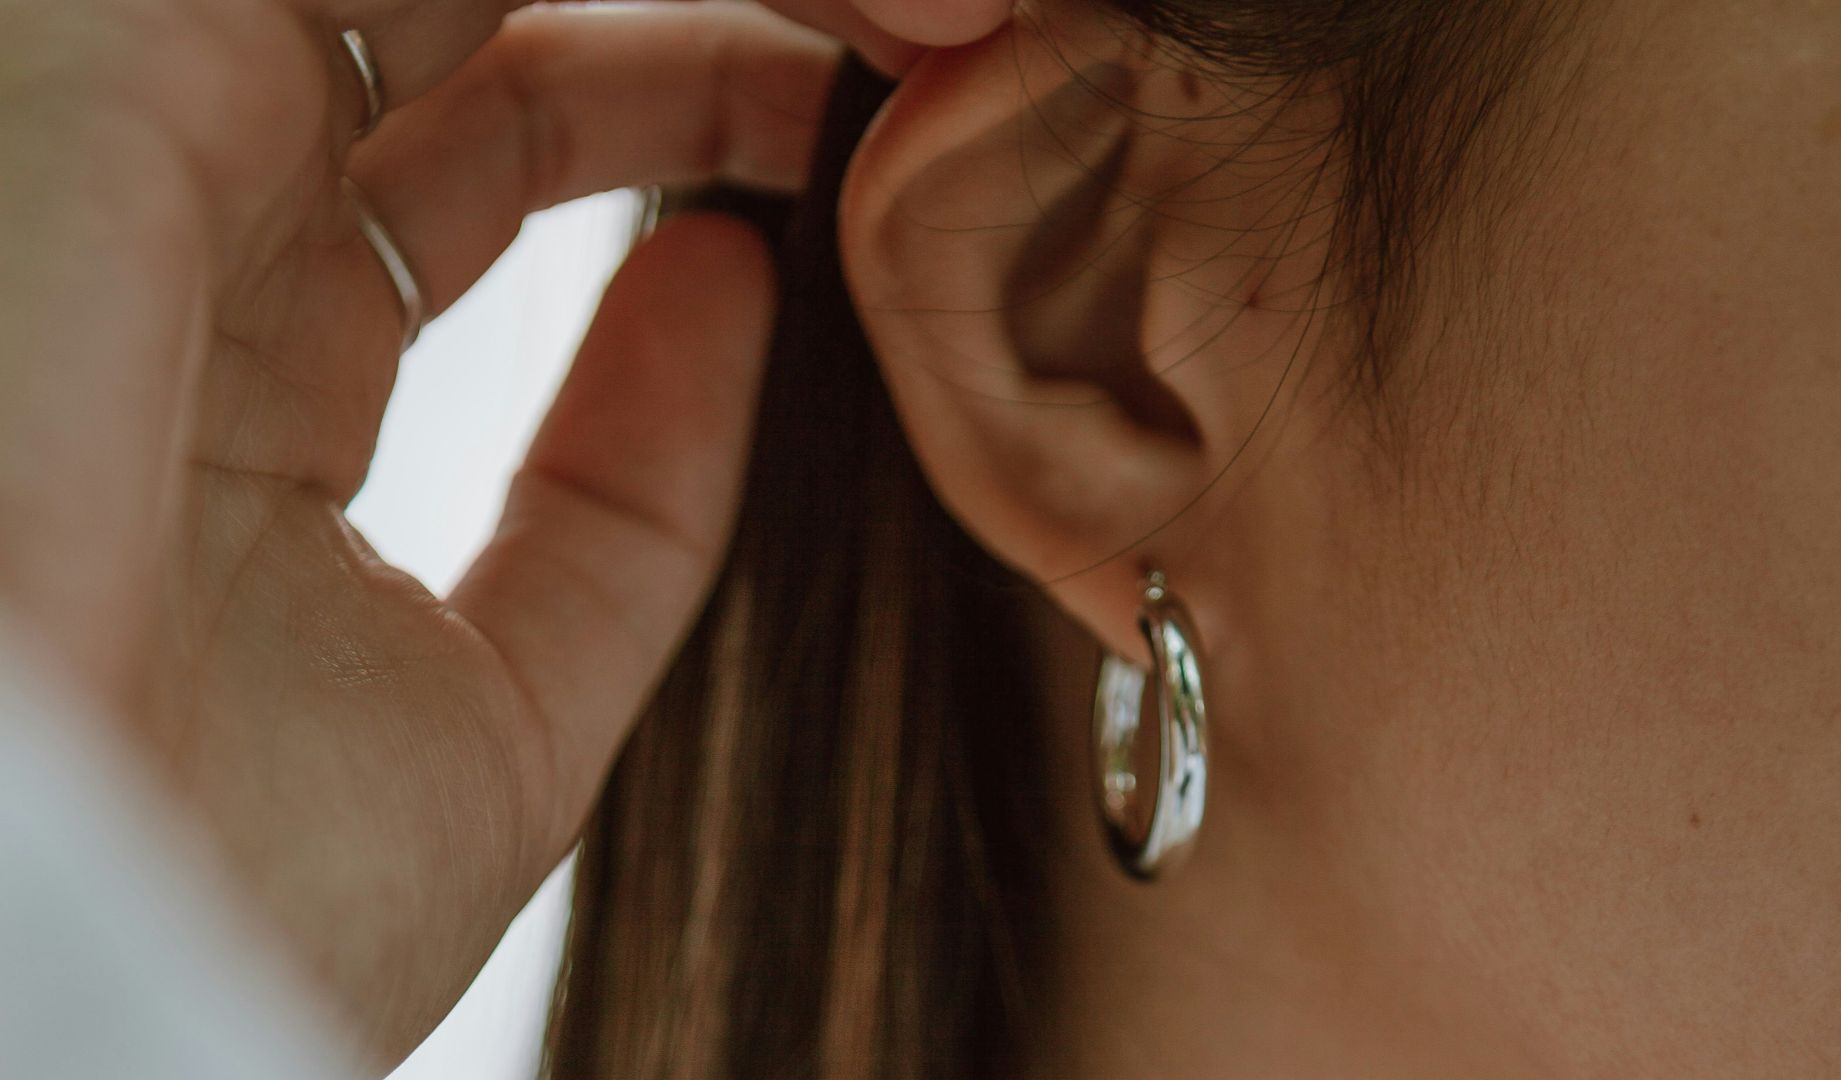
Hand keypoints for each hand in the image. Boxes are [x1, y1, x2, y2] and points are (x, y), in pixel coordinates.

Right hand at [0, 0, 850, 1063]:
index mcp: (261, 348)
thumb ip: (627, 499)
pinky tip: (834, 19)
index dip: (693, 99)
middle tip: (947, 37)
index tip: (872, 137)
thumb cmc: (230, 897)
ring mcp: (140, 124)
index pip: (494, 133)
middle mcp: (194, 210)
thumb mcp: (502, 704)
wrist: (75, 993)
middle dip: (724, 12)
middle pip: (490, 5)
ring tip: (939, 14)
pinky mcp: (103, 70)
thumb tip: (735, 281)